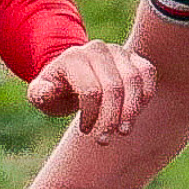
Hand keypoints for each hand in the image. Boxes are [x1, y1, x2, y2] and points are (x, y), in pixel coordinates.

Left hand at [26, 40, 156, 143]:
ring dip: (132, 111)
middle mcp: (97, 49)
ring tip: (123, 131)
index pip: (90, 91)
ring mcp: (117, 50)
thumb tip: (49, 91)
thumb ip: (40, 93)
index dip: (91, 116)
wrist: (72, 75)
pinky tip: (134, 114)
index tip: (85, 131)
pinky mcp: (133, 56)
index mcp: (72, 58)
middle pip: (114, 88)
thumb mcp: (40, 94)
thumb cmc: (55, 90)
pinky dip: (145, 96)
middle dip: (111, 119)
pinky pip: (148, 73)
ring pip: (134, 81)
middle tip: (105, 140)